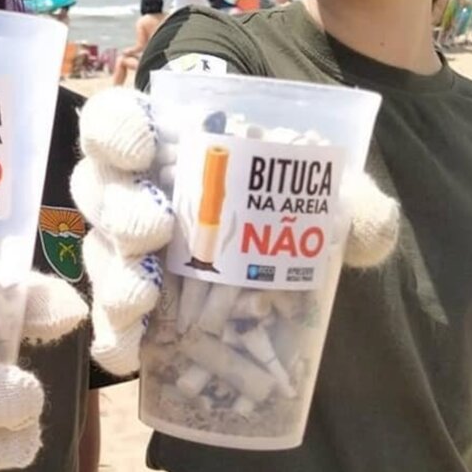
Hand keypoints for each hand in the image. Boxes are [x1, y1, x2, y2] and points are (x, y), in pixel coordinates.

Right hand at [70, 88, 400, 375]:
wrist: (284, 263)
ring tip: (143, 300)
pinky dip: (114, 335)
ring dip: (114, 276)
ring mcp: (127, 249)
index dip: (115, 130)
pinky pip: (110, 319)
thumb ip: (351, 201)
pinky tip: (130, 352)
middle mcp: (133, 191)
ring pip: (98, 252)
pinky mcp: (134, 304)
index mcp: (166, 144)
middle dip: (119, 209)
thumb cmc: (288, 208)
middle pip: (97, 188)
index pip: (116, 120)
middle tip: (157, 229)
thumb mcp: (321, 193)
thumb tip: (374, 225)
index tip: (143, 150)